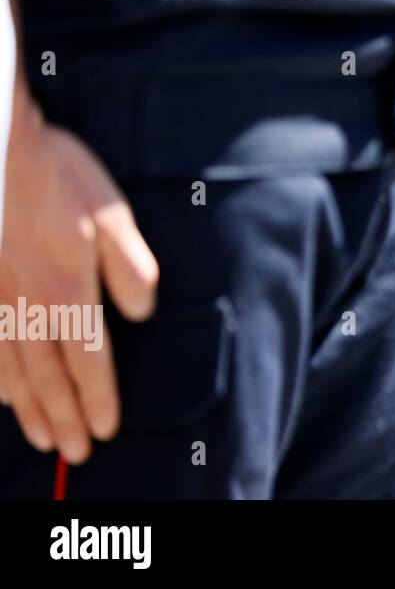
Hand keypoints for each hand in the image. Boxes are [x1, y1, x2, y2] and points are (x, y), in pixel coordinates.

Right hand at [0, 94, 157, 462]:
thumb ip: (132, 268)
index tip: (107, 428)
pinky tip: (1, 396)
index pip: (89, 361)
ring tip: (44, 438)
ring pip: (13, 371)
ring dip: (31, 410)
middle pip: (50, 378)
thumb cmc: (59, 179)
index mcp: (69, 290)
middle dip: (67, 419)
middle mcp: (28, 306)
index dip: (100, 399)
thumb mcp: (113, 215)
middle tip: (77, 452)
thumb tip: (143, 313)